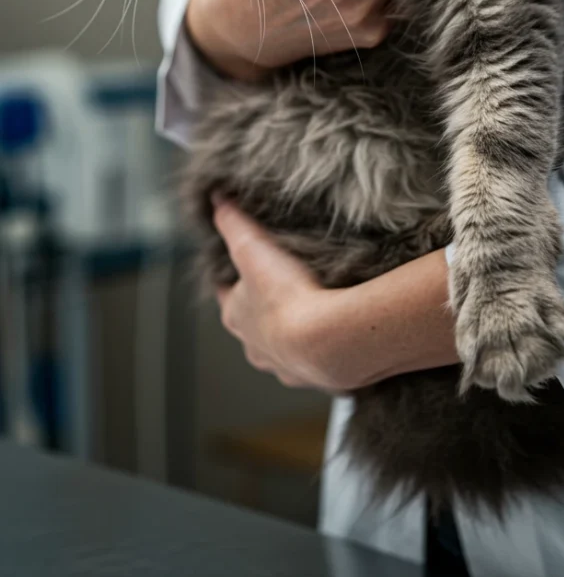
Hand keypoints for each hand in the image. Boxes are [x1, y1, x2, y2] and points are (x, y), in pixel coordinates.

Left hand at [213, 200, 458, 391]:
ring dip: (294, 333)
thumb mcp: (253, 247)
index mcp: (236, 317)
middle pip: (255, 326)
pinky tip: (335, 335)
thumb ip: (233, 222)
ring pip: (283, 348)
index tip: (248, 269)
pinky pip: (315, 363)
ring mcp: (285, 365)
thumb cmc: (287, 295)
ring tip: (315, 313)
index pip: (228, 296)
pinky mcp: (316, 377)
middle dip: (267, 311)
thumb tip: (216, 199)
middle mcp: (255, 347)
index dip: (236, 281)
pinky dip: (321, 350)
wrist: (326, 340)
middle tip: (287, 289)